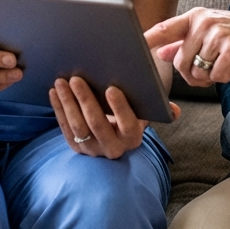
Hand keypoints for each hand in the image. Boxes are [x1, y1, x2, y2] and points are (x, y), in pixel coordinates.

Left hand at [48, 77, 178, 158]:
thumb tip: (175, 111)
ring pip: (78, 127)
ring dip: (68, 103)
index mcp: (133, 138)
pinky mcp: (77, 148)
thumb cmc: (131, 119)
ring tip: (62, 82)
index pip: (128, 124)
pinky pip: (65, 129)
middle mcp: (113, 148)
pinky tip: (54, 93)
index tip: (111, 88)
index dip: (120, 107)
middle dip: (86, 100)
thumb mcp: (145, 115)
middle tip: (77, 78)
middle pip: (97, 124)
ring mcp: (93, 150)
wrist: (115, 141)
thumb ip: (158, 109)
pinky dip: (59, 110)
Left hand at [145, 7, 229, 85]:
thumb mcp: (210, 32)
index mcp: (196, 17)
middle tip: (208, 71)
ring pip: (197, 71)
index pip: (165, 28)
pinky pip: (216, 75)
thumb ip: (183, 41)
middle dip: (192, 75)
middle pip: (180, 62)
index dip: (148, 38)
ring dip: (210, 76)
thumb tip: (159, 52)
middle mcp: (203, 22)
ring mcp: (217, 34)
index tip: (133, 45)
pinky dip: (224, 77)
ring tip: (224, 64)